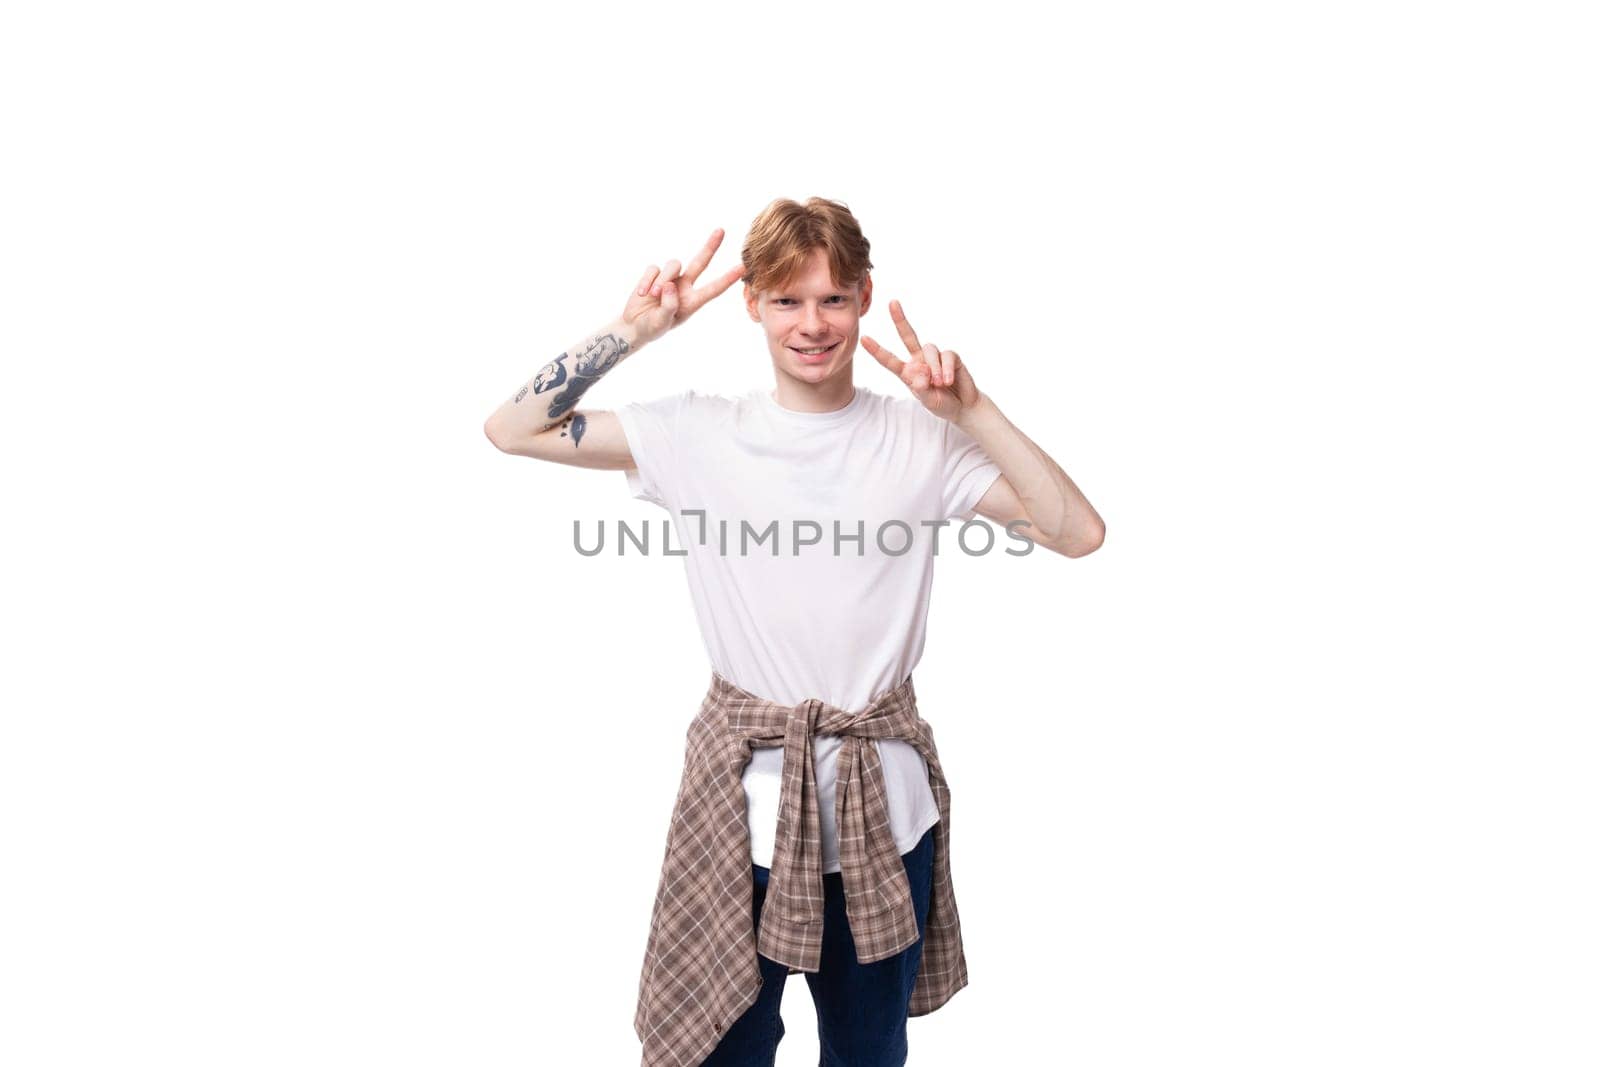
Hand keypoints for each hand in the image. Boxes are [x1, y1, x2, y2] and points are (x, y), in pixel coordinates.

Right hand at [621, 228, 744, 345]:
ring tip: (653, 296)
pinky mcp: (654, 275)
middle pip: (700, 262)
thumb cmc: (651, 328)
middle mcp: (684, 287)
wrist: (632, 326)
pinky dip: (647, 281)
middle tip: (721, 230)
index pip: (713, 289)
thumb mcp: (661, 323)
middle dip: (710, 247)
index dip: (728, 279)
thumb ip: (668, 306)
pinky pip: (653, 269)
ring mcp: (669, 279)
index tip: (742, 268)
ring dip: (662, 279)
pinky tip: (642, 294)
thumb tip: (670, 286)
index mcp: (692, 302)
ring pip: (673, 265)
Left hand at [861, 300, 981, 422]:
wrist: (963, 405)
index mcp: (907, 372)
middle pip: (908, 336)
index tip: (863, 339)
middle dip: (900, 319)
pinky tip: (948, 381)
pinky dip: (946, 369)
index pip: (890, 360)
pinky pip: (946, 356)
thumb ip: (923, 390)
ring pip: (929, 349)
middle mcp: (919, 360)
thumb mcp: (929, 401)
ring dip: (934, 368)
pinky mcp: (950, 356)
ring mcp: (934, 357)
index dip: (877, 350)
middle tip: (892, 302)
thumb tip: (922, 376)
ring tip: (940, 384)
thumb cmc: (941, 403)